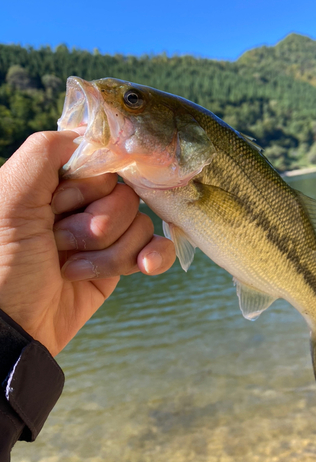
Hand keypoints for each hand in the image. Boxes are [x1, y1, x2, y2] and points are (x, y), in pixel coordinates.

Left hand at [0, 131, 174, 355]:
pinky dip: (153, 256)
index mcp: (54, 183)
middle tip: (60, 241)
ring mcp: (102, 236)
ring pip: (139, 222)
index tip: (68, 202)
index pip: (101, 162)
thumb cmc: (1, 263)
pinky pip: (152, 248)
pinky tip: (145, 266)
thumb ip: (44, 152)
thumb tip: (89, 132)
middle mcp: (80, 205)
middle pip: (124, 192)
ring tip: (72, 268)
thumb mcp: (10, 198)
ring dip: (110, 250)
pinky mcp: (118, 264)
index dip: (91, 183)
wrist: (12, 330)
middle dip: (97, 222)